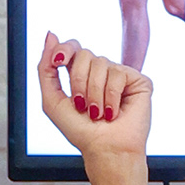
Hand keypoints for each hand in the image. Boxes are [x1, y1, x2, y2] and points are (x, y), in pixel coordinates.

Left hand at [38, 31, 151, 163]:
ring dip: (94, 93)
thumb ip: (46, 68)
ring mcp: (120, 74)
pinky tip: (114, 112)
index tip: (59, 62)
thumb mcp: (52, 99)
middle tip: (82, 105)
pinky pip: (119, 73)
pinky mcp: (138, 80)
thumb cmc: (80, 130)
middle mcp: (101, 72)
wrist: (105, 149)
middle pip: (85, 54)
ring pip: (101, 63)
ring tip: (99, 113)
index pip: (73, 48)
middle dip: (78, 81)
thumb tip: (50, 34)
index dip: (65, 49)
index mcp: (82, 74)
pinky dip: (111, 96)